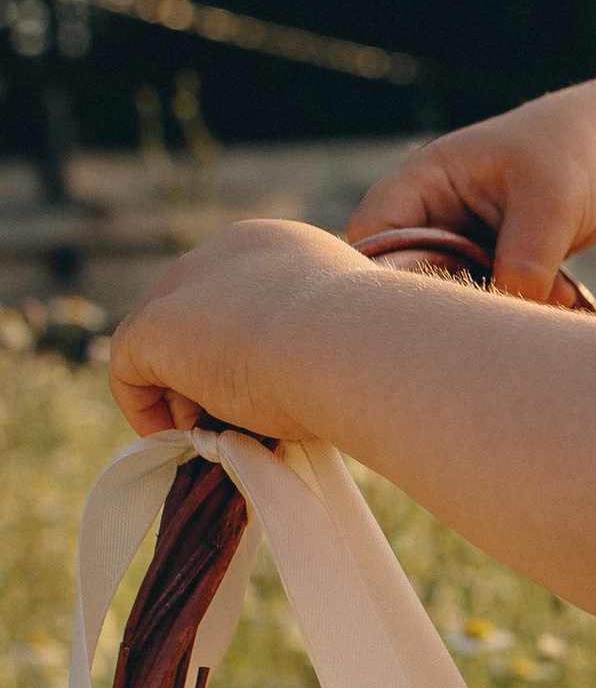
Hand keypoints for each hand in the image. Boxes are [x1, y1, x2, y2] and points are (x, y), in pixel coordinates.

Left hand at [108, 219, 369, 444]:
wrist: (353, 344)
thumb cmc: (374, 348)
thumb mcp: (354, 335)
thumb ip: (329, 342)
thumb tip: (323, 383)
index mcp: (281, 245)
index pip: (245, 294)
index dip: (247, 346)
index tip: (265, 391)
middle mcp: (227, 250)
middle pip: (198, 315)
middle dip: (211, 368)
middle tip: (239, 420)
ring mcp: (184, 284)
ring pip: (164, 342)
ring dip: (185, 392)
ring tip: (219, 435)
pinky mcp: (153, 325)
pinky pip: (128, 369)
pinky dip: (147, 408)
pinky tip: (184, 441)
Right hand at [345, 80, 595, 300]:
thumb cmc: (571, 155)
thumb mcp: (550, 203)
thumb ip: (524, 260)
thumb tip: (503, 317)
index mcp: (424, 181)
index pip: (373, 235)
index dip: (381, 276)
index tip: (425, 311)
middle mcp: (431, 215)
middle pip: (404, 275)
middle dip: (448, 304)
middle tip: (495, 317)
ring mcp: (458, 244)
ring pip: (451, 296)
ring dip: (494, 307)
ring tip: (551, 293)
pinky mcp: (487, 268)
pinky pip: (487, 301)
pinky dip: (518, 306)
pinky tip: (563, 294)